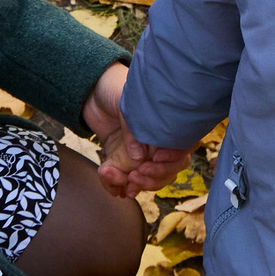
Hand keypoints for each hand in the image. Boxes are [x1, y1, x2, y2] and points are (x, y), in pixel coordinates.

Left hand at [83, 64, 187, 199]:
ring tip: (116, 175)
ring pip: (150, 180)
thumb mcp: (127, 105)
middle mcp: (158, 145)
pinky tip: (108, 180)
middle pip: (169, 171)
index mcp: (167, 128)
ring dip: (136, 184)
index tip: (155, 157)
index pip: (183, 150)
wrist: (91, 92)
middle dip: (154, 178)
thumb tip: (140, 157)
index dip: (174, 159)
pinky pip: (124, 182)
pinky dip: (116, 185)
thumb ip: (135, 131)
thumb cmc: (115, 90)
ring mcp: (141, 157)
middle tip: (134, 175)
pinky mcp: (122, 163)